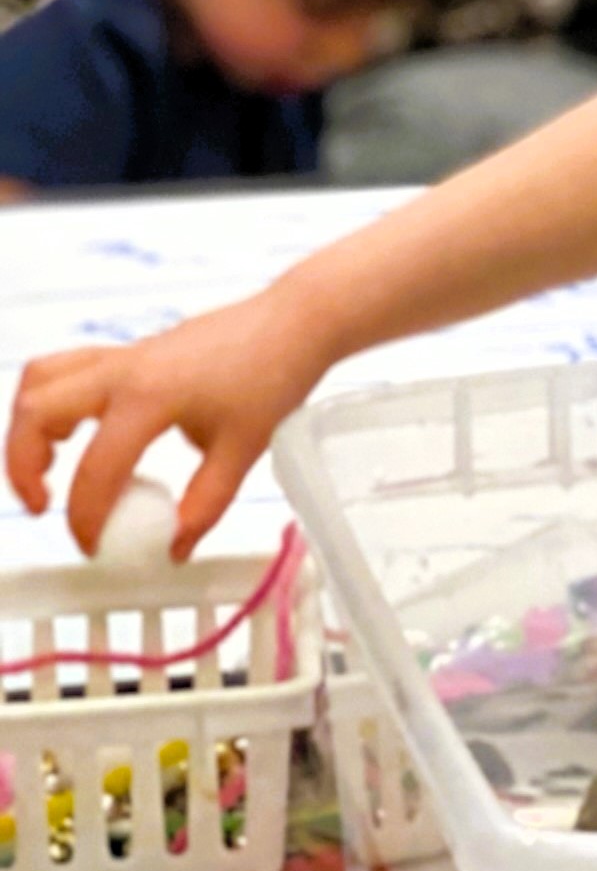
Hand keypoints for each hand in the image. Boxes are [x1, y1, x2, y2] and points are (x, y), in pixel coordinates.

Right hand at [8, 287, 341, 558]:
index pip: (97, 469)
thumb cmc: (274, 375)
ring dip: (28, 427)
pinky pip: (65, 369)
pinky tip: (77, 433)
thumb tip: (174, 548)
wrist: (295, 322)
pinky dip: (51, 401)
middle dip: (23, 466)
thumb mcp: (243, 450)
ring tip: (48, 469)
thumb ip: (205, 504)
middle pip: (35, 411)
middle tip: (44, 505)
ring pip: (39, 382)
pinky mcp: (128, 351)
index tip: (93, 546)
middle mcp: (122, 371)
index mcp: (149, 397)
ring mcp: (121, 356)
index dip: (86, 517)